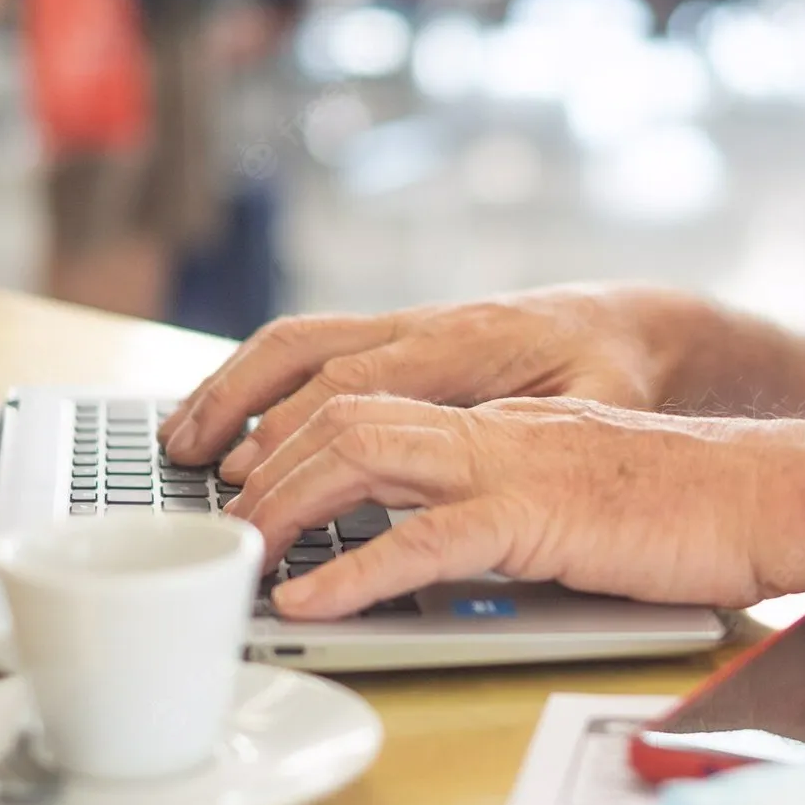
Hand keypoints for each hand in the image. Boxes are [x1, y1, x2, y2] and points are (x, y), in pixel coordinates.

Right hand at [160, 286, 701, 480]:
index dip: (300, 431)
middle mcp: (423, 326)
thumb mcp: (609, 404)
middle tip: (192, 473)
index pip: (362, 384)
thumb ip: (565, 433)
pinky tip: (222, 423)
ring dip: (230, 389)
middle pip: (307, 354)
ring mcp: (403, 327)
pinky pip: (309, 349)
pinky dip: (253, 382)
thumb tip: (529, 472)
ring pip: (295, 343)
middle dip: (242, 411)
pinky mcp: (395, 339)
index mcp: (469, 343)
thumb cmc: (616, 371)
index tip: (254, 479)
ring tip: (178, 444)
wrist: (626, 325)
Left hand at [222, 394, 791, 619]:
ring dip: (285, 505)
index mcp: (502, 422)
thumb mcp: (581, 499)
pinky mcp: (540, 514)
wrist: (773, 492)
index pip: (371, 406)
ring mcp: (514, 462)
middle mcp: (495, 427)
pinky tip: (308, 602)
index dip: (296, 443)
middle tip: (223, 528)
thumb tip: (442, 558)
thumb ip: (512, 513)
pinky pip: (424, 538)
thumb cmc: (692, 508)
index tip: (253, 490)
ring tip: (239, 557)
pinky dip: (352, 571)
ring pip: (364, 454)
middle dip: (268, 469)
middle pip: (345, 417)